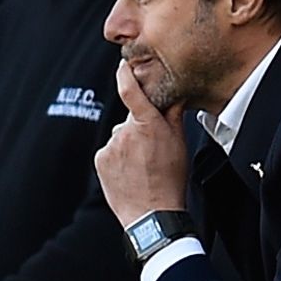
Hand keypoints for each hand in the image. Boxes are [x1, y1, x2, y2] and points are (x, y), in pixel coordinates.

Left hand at [95, 61, 187, 225]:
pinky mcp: (100, 159)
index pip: (130, 89)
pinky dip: (118, 158)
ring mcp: (110, 146)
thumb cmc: (170, 180)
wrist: (151, 214)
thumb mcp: (180, 144)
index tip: (123, 66)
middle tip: (152, 148)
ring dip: (128, 145)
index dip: (124, 73)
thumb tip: (174, 94)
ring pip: (120, 136)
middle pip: (130, 119)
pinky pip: (110, 151)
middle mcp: (125, 132)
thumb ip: (173, 115)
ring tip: (142, 166)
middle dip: (139, 127)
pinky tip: (130, 172)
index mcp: (147, 124)